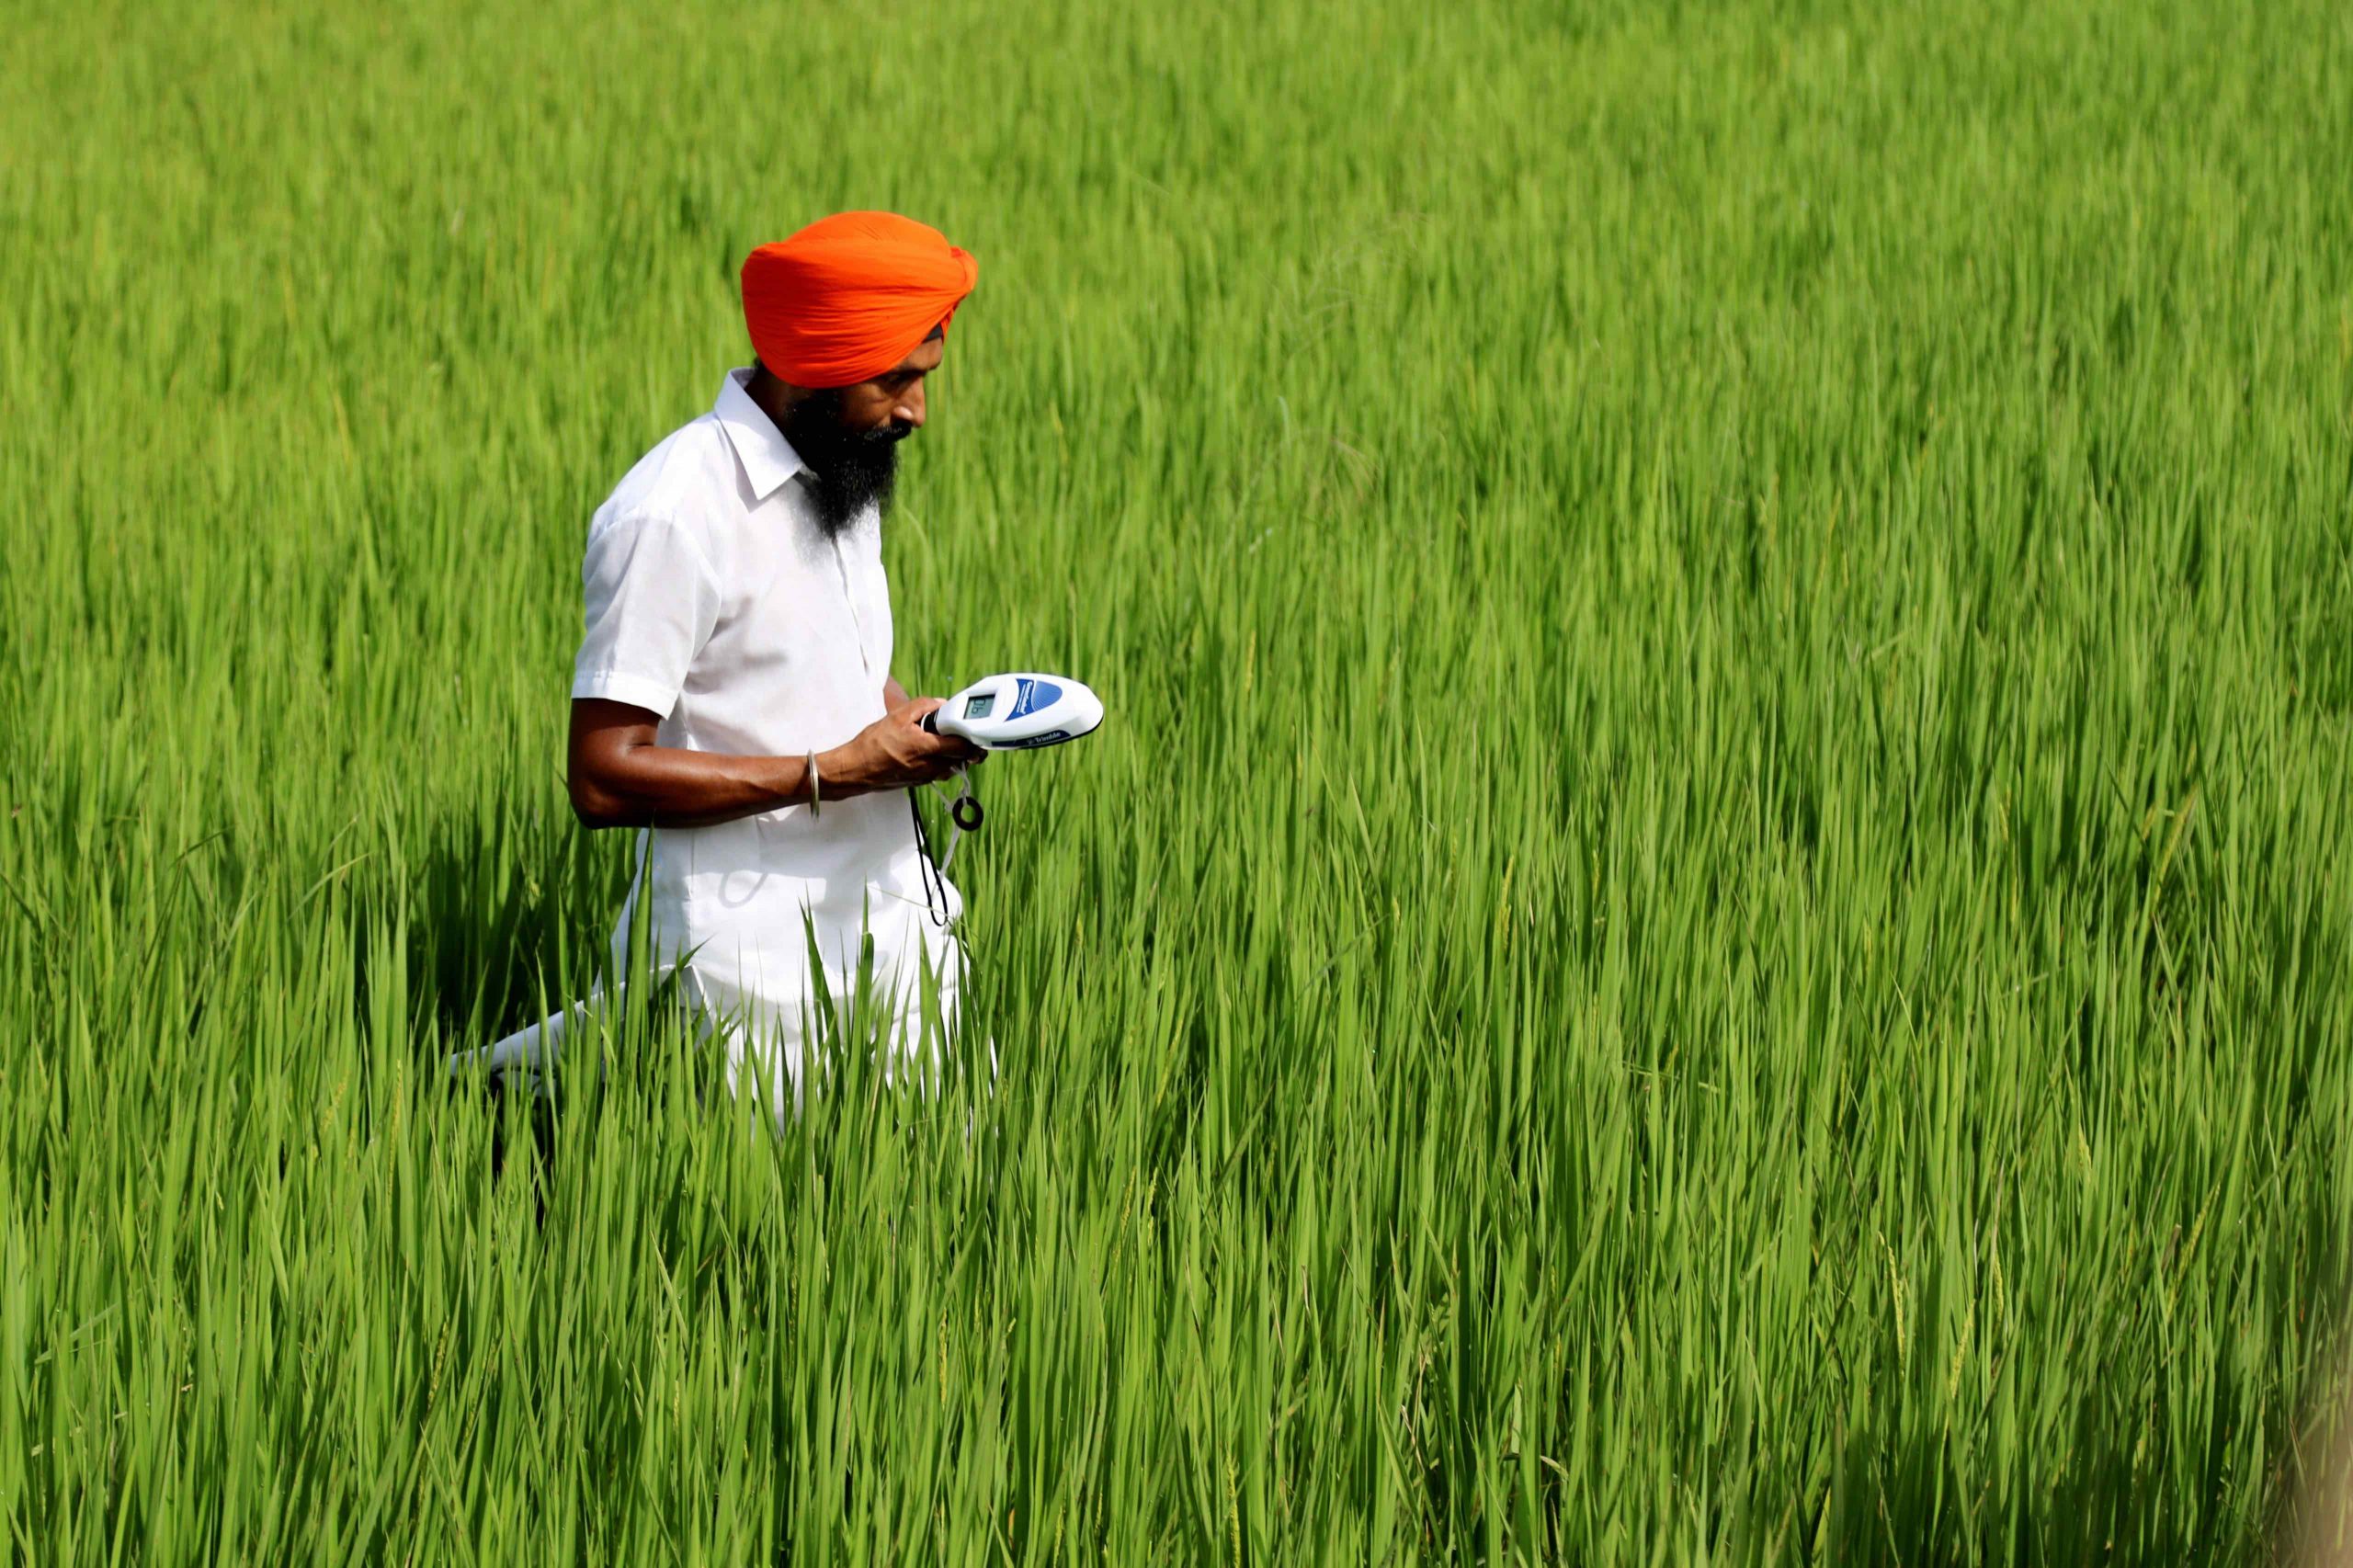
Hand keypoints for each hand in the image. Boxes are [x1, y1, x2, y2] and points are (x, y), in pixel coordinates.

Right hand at [821, 700, 980, 794]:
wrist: (856, 769)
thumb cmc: (873, 744)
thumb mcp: (897, 716)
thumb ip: (923, 706)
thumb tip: (941, 704)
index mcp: (927, 748)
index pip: (964, 746)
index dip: (972, 736)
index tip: (971, 726)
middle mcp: (931, 766)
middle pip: (964, 759)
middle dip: (967, 745)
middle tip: (962, 732)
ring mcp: (927, 777)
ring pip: (953, 767)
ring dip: (956, 755)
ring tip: (947, 741)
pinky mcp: (921, 782)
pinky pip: (941, 772)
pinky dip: (943, 762)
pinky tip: (932, 751)